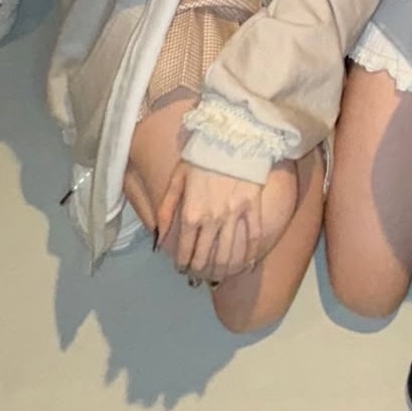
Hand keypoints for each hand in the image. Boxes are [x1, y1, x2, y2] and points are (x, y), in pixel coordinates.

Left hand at [157, 161, 262, 282]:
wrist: (232, 135)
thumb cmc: (202, 154)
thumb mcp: (177, 178)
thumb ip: (164, 210)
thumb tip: (158, 239)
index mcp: (191, 213)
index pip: (185, 250)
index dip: (182, 264)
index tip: (183, 268)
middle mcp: (212, 219)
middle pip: (205, 257)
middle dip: (200, 270)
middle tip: (199, 274)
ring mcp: (235, 215)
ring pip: (229, 254)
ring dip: (222, 270)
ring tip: (219, 275)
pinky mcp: (253, 208)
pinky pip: (253, 237)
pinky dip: (251, 255)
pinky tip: (247, 265)